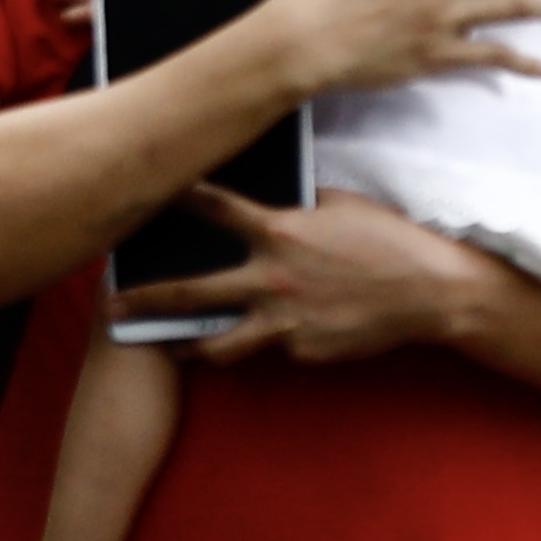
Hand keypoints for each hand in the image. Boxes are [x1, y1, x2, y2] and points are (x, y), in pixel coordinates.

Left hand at [112, 186, 492, 366]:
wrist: (429, 291)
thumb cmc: (387, 240)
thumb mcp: (339, 205)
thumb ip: (298, 204)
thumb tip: (275, 194)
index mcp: (279, 231)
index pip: (213, 209)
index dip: (175, 198)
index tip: (142, 190)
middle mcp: (271, 278)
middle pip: (191, 293)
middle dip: (145, 301)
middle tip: (111, 308)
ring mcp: (284, 320)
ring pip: (219, 344)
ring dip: (191, 344)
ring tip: (170, 344)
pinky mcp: (301, 350)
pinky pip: (273, 347)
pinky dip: (270, 340)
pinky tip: (279, 335)